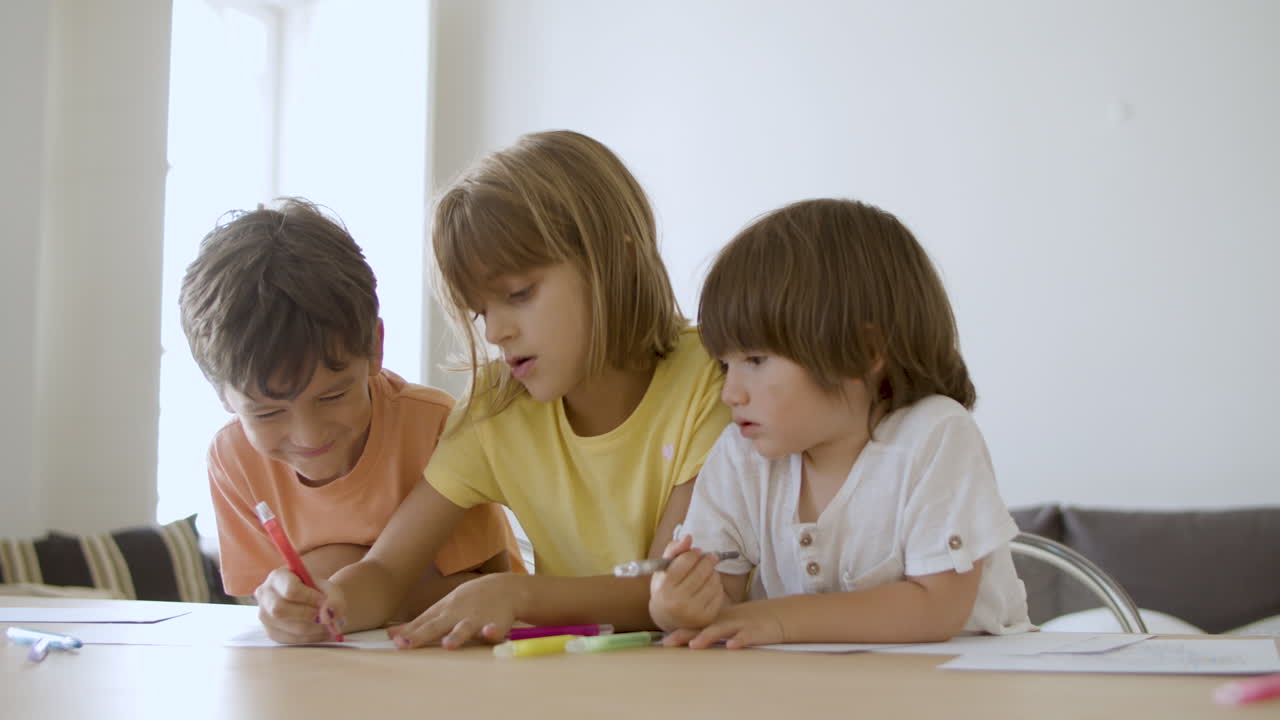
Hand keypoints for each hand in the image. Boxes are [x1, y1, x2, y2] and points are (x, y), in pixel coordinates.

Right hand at [254, 567, 343, 643]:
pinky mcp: (271, 632)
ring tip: (329, 625)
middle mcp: (265, 595)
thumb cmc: (317, 591)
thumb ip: (332, 598)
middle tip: (324, 615)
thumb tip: (329, 615)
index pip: (290, 589)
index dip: (309, 597)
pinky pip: (290, 640)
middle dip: (307, 615)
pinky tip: (323, 632)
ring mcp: (265, 616)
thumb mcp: (327, 587)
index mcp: (278, 577)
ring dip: (313, 629)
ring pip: (287, 627)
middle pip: (279, 610)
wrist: (312, 601)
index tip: (323, 600)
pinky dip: (311, 638)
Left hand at [385, 573, 516, 649]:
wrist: (504, 588)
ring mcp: (476, 618)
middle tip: (405, 644)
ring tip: (448, 644)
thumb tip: (391, 635)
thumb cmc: (468, 600)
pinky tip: (490, 633)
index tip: (393, 640)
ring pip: (465, 628)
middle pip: (437, 626)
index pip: (422, 622)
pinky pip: (495, 629)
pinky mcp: (497, 623)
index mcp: (443, 611)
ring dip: (457, 635)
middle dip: (421, 635)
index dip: (408, 632)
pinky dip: (492, 631)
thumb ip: (421, 623)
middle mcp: (456, 614)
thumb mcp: (444, 607)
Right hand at [648, 535, 727, 631]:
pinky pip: (719, 593)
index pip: (686, 560)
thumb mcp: (663, 569)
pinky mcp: (706, 618)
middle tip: (710, 557)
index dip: (694, 553)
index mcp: (664, 587)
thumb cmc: (665, 588)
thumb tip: (689, 537)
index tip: (697, 552)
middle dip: (708, 560)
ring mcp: (693, 612)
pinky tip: (710, 585)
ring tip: (708, 572)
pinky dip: (717, 586)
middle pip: (702, 570)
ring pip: (713, 581)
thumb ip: (674, 550)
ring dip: (713, 572)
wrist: (667, 618)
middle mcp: (678, 601)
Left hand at [662, 602, 785, 649]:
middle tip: (668, 643)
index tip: (662, 642)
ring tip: (694, 644)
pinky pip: (746, 636)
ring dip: (707, 636)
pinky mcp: (755, 631)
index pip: (695, 625)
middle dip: (685, 635)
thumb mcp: (729, 622)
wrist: (778, 616)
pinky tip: (731, 646)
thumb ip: (711, 628)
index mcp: (717, 620)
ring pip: (721, 630)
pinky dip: (738, 641)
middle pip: (702, 627)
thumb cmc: (749, 622)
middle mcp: (725, 621)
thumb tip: (688, 640)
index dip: (679, 632)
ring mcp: (739, 625)